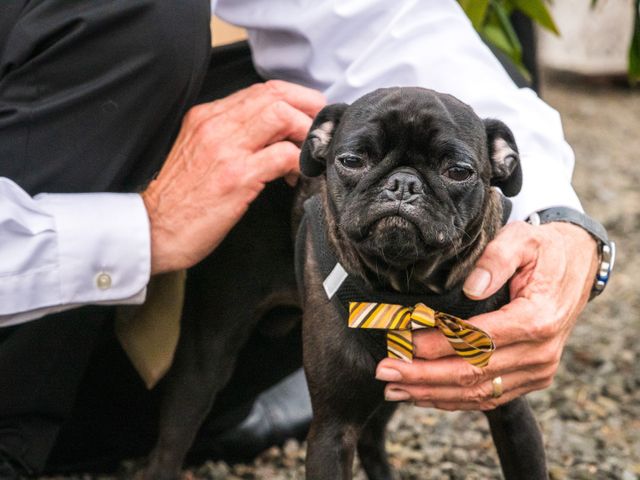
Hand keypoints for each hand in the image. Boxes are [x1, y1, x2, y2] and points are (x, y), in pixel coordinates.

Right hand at [142, 80, 325, 273]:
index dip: (295, 97)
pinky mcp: (236, 177)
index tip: (310, 114)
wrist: (152, 230)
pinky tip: (296, 176)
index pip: (261, 90)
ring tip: (309, 154)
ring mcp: (225, 149)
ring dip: (306, 132)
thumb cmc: (179, 199)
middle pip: (275, 95)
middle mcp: (215, 125)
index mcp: (206, 117)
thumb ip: (231, 137)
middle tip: (321, 130)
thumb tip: (272, 136)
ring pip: (281, 115)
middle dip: (309, 107)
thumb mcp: (200, 153)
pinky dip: (299, 161)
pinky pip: (282, 155)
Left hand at [375, 221, 598, 409]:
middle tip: (385, 372)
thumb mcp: (521, 240)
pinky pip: (490, 396)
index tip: (403, 341)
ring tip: (394, 389)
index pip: (476, 340)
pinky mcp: (532, 378)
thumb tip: (471, 287)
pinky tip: (423, 395)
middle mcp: (539, 353)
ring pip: (478, 392)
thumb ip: (496, 260)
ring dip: (432, 394)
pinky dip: (454, 399)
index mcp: (536, 319)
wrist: (577, 265)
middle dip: (423, 376)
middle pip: (472, 373)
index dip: (436, 344)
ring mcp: (537, 370)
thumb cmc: (543, 250)